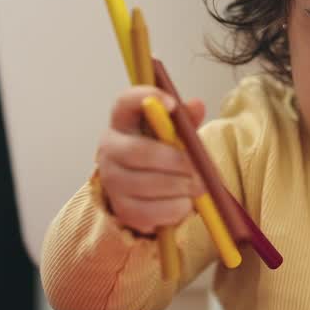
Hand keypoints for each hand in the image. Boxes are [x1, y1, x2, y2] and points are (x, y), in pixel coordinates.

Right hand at [96, 87, 206, 234]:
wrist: (147, 190)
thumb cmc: (162, 153)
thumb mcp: (174, 133)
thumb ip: (185, 120)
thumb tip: (197, 105)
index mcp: (123, 121)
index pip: (125, 102)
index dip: (146, 98)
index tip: (172, 104)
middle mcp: (110, 148)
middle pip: (139, 152)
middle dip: (175, 161)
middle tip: (200, 168)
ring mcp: (111, 180)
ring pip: (148, 184)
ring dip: (181, 186)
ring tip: (199, 186)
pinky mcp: (121, 208)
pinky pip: (150, 211)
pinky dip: (175, 208)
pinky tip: (185, 202)